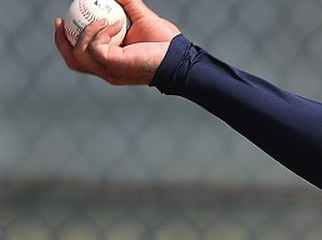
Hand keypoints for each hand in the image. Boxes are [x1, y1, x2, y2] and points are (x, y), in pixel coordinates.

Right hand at [54, 0, 181, 85]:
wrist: (179, 55)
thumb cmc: (165, 42)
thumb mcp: (141, 18)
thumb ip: (127, 4)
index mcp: (110, 61)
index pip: (81, 56)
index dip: (66, 40)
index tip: (62, 20)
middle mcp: (107, 70)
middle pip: (73, 61)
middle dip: (61, 41)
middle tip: (60, 21)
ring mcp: (110, 70)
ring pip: (79, 54)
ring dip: (85, 32)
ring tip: (101, 18)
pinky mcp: (114, 66)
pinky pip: (94, 47)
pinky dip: (99, 32)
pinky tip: (114, 24)